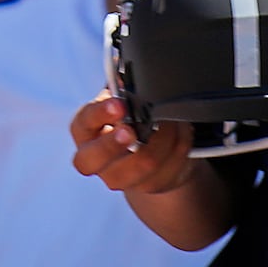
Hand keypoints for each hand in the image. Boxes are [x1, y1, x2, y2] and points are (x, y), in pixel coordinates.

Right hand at [69, 91, 198, 198]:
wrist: (148, 145)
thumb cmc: (129, 115)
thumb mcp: (123, 98)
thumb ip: (124, 89)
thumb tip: (131, 80)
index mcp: (85, 130)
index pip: (84, 122)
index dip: (100, 114)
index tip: (119, 105)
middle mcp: (94, 159)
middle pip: (94, 159)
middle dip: (115, 143)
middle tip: (133, 130)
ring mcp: (119, 178)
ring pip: (142, 164)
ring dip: (163, 138)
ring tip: (173, 119)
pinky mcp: (146, 186)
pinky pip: (168, 168)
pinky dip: (180, 146)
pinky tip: (183, 131)